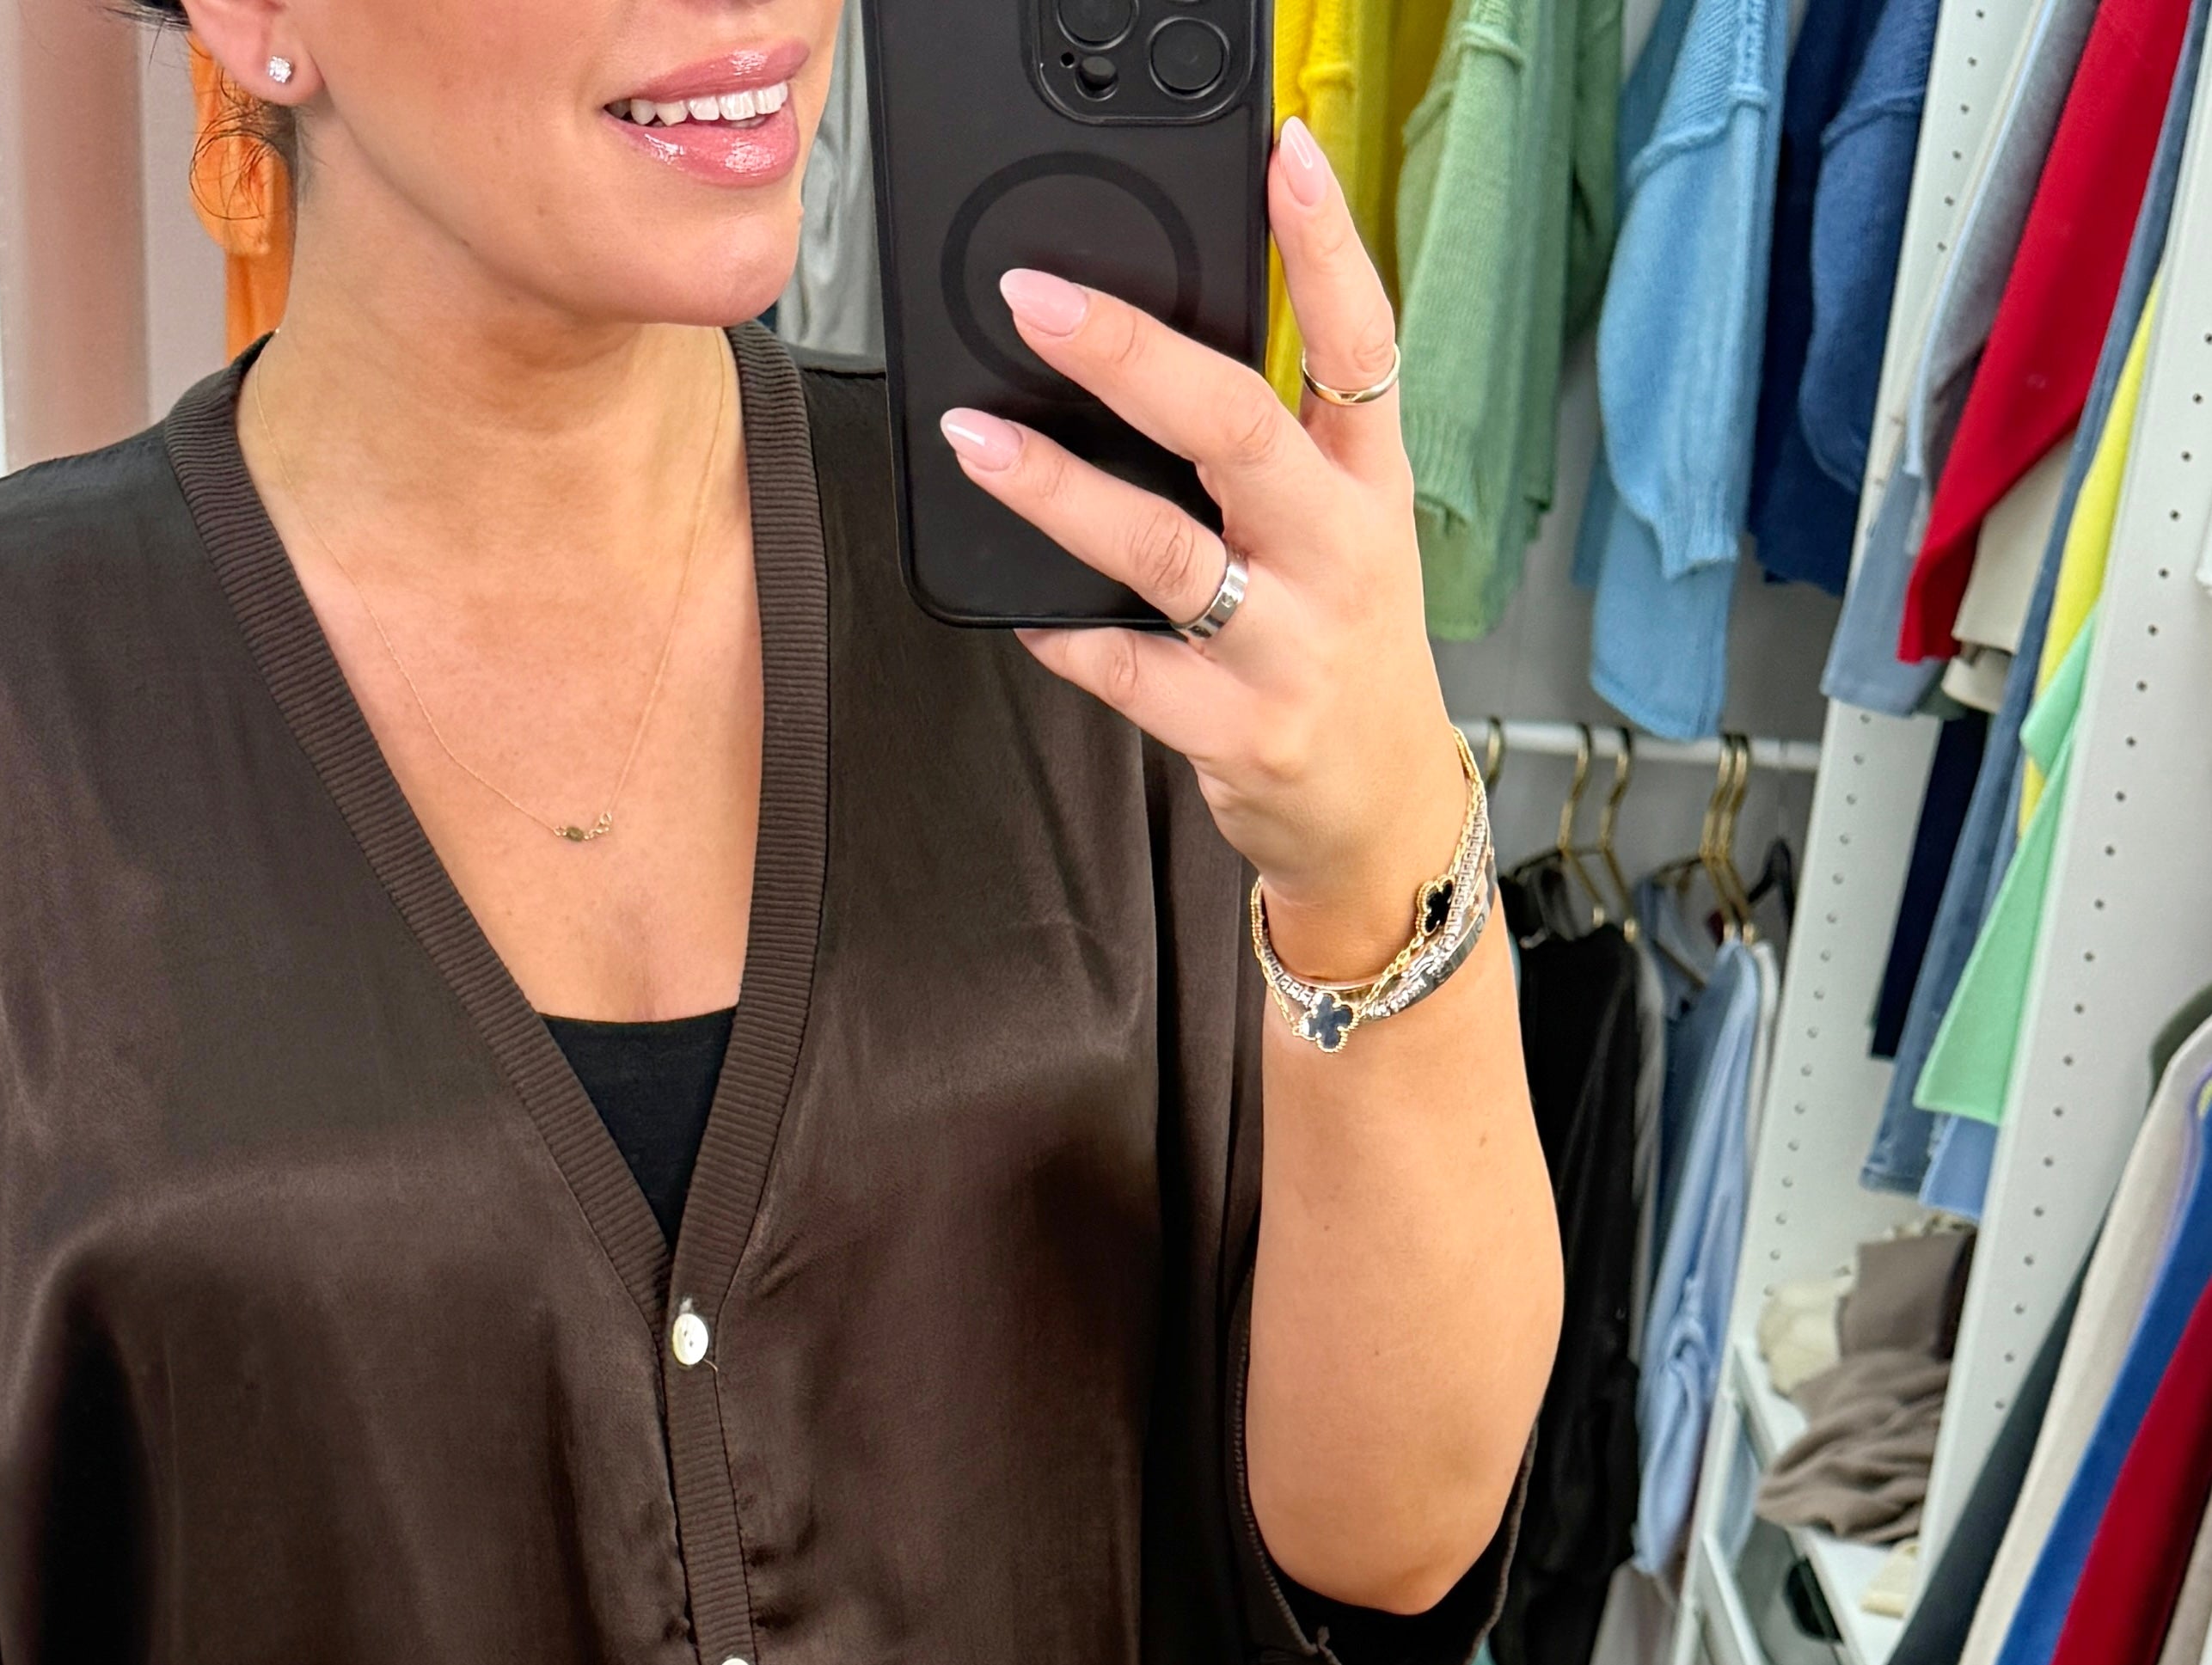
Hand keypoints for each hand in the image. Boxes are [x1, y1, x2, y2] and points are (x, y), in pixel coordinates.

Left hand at [935, 117, 1466, 986]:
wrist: (1379, 817)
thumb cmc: (1344, 653)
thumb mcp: (1348, 533)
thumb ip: (1278, 449)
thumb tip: (1147, 357)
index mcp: (1368, 484)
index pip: (1362, 343)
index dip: (1326, 246)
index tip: (1287, 155)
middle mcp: (1340, 552)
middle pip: (1237, 427)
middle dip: (1130, 354)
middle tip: (1037, 301)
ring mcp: (1292, 645)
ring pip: (1163, 552)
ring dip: (1058, 491)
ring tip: (976, 440)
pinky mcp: (1242, 731)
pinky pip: (1129, 672)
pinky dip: (1066, 636)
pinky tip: (1023, 610)